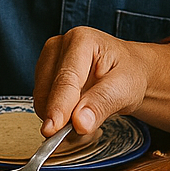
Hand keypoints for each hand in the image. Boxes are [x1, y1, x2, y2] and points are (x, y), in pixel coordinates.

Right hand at [33, 27, 153, 135]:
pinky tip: (74, 112)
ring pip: (41, 97)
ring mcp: (48, 59)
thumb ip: (101, 104)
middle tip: (83, 128)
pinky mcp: (43, 73)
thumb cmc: (128, 74)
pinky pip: (42, 101)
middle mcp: (59, 45)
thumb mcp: (125, 89)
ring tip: (85, 115)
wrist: (128, 70)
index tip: (53, 129)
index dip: (59, 106)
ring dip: (58, 116)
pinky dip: (56, 113)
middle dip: (61, 115)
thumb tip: (79, 123)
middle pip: (48, 89)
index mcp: (81, 40)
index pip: (66, 80)